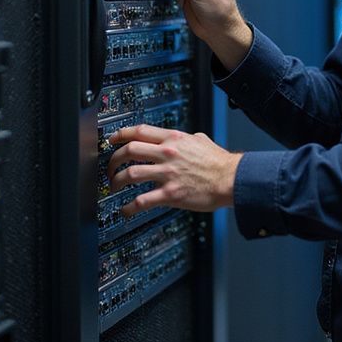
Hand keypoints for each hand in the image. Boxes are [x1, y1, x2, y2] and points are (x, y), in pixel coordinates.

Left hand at [106, 124, 242, 216]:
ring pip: (130, 174)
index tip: (113, 139)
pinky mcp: (170, 194)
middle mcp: (167, 153)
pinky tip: (125, 210)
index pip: (140, 131)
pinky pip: (141, 201)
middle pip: (129, 150)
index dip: (121, 134)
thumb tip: (186, 137)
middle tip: (110, 167)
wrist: (231, 179)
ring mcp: (167, 174)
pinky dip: (129, 207)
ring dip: (116, 181)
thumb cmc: (220, 163)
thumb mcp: (202, 140)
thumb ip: (188, 138)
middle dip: (113, 159)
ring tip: (113, 186)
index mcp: (174, 139)